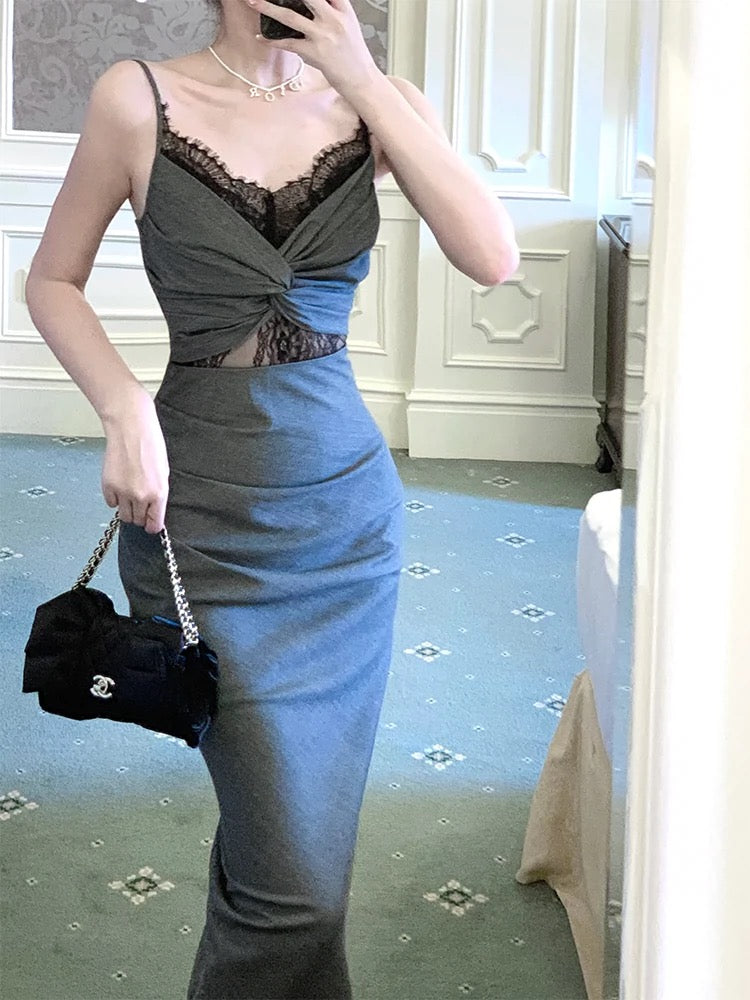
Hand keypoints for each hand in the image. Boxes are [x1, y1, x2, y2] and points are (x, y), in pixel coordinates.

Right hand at [101, 395, 169, 533]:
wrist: (131, 428)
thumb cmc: (150, 445)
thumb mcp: (163, 472)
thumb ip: (158, 494)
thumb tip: (154, 510)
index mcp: (158, 493)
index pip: (154, 524)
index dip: (152, 525)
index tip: (150, 525)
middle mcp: (140, 496)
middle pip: (137, 521)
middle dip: (140, 515)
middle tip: (140, 503)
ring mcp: (122, 492)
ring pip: (123, 515)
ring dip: (127, 508)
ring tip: (130, 494)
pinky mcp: (107, 486)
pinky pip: (110, 503)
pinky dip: (114, 498)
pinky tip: (119, 485)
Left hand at [248, 0, 379, 94]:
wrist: (361, 79)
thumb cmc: (352, 53)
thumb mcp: (348, 24)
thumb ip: (331, 9)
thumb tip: (308, 3)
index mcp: (342, 8)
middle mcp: (333, 19)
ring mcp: (323, 36)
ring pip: (290, 17)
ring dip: (268, 8)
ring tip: (252, 2)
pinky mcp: (315, 53)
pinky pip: (288, 44)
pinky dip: (272, 41)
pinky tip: (260, 37)